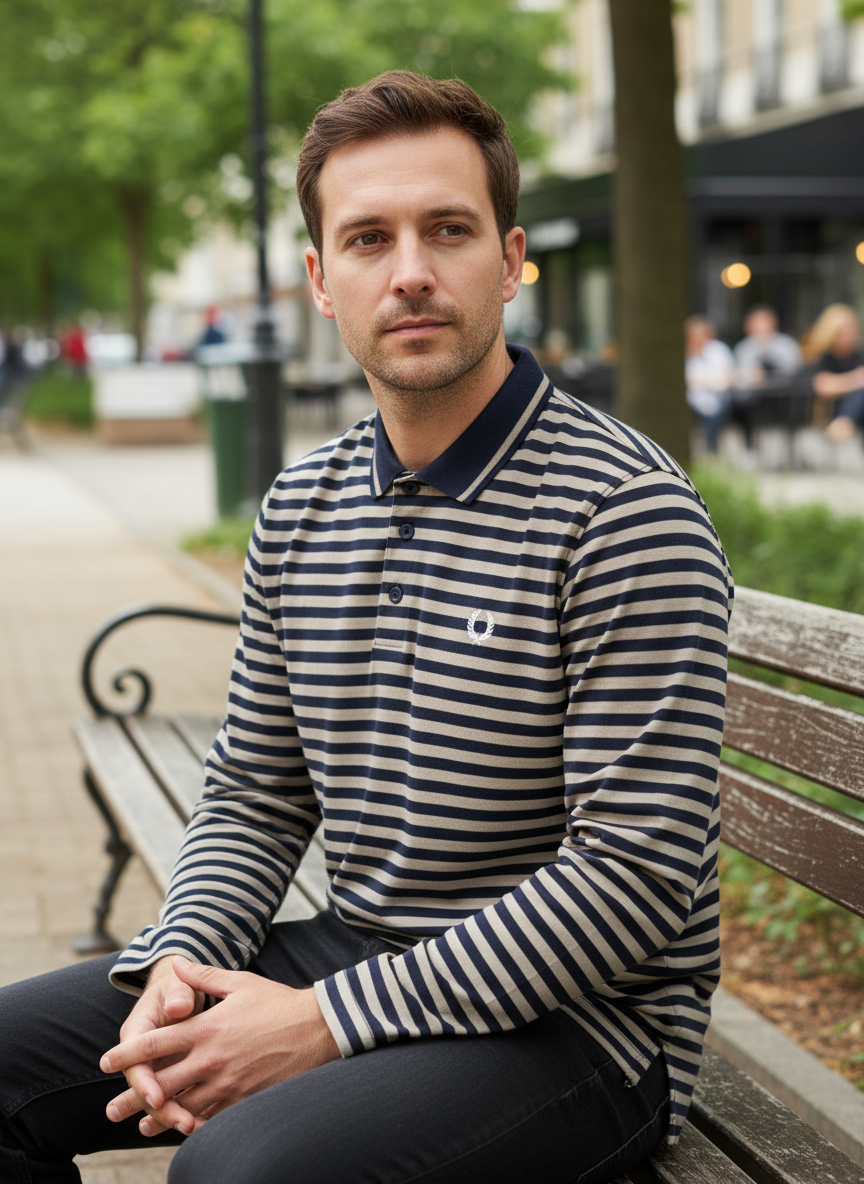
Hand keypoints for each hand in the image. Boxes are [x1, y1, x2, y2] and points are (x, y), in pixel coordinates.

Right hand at [101, 954, 205, 1135]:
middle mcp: (143, 1056)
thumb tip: (178, 1007)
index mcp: (138, 1032)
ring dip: (175, 1116)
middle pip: (147, 1089)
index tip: (156, 1098)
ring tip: (194, 1129)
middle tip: (182, 1124)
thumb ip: (178, 994)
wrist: (181, 993)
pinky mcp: (174, 1077)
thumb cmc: (179, 988)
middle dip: (162, 1110)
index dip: (144, 1083)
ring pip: (162, 1099)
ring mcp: (158, 1069)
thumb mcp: (177, 985)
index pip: (135, 1063)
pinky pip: (178, 1098)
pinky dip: (190, 1111)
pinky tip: (204, 1126)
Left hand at [101, 955, 339, 1135]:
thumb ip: (204, 976)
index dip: (128, 1054)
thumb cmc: (277, 1002)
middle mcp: (212, 1058)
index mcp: (207, 1028)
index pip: (156, 1043)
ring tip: (142, 1126)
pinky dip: (195, 1123)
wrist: (317, 1027)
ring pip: (184, 1106)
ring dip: (160, 1117)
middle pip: (162, 1083)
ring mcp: (228, 1082)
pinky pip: (213, 1117)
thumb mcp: (240, 983)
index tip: (106, 1062)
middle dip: (133, 1097)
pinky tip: (184, 1129)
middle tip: (111, 1110)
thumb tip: (178, 962)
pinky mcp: (245, 1098)